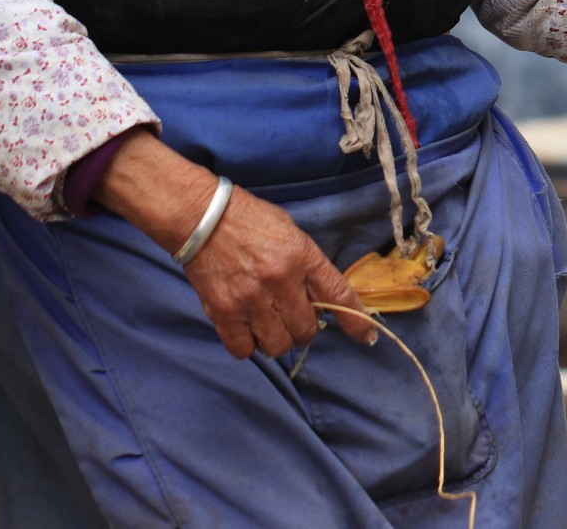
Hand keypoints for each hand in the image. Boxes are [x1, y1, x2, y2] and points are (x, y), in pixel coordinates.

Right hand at [93, 130, 377, 356]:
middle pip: (307, 330)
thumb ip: (308, 267)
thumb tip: (323, 301)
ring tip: (268, 322)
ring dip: (277, 339)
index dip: (356, 322)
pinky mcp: (223, 312)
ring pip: (278, 345)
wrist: (201, 216)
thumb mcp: (291, 233)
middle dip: (304, 327)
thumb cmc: (249, 220)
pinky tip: (246, 328)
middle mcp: (279, 281)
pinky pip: (244, 349)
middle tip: (292, 314)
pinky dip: (248, 344)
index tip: (365, 336)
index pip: (338, 295)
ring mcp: (250, 299)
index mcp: (301, 256)